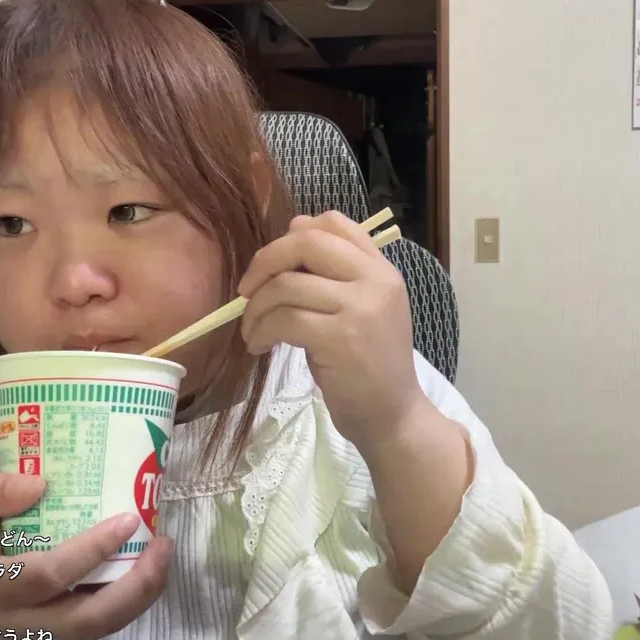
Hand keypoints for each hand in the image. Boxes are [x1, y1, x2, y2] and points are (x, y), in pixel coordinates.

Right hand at [0, 472, 170, 639]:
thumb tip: (39, 482)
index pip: (46, 576)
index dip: (91, 550)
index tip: (128, 518)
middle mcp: (17, 620)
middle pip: (84, 621)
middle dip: (134, 587)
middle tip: (163, 544)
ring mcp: (38, 631)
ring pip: (96, 628)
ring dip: (140, 596)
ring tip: (163, 552)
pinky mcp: (53, 628)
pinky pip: (97, 622)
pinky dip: (129, 597)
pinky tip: (147, 564)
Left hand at [238, 211, 426, 449]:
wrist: (392, 416)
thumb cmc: (368, 366)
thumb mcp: (360, 309)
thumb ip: (334, 273)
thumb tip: (291, 230)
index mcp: (381, 270)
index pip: (335, 223)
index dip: (295, 232)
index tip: (276, 262)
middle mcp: (375, 281)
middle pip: (307, 242)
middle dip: (265, 261)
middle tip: (247, 291)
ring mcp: (360, 309)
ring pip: (287, 285)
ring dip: (256, 308)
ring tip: (253, 331)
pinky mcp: (341, 339)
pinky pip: (284, 320)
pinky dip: (260, 332)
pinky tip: (259, 346)